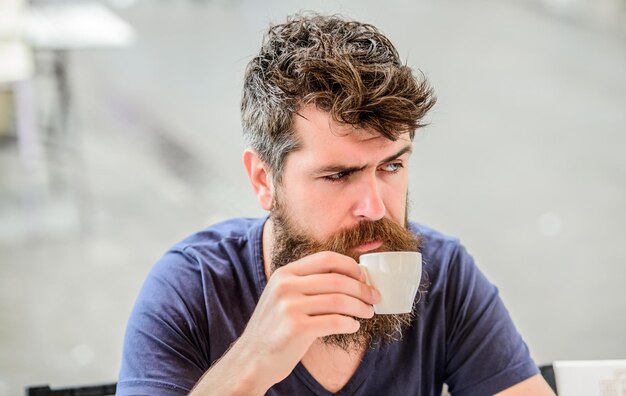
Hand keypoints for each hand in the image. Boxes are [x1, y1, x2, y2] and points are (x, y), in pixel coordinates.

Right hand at [236, 251, 380, 389]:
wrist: (251, 358)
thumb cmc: (275, 328)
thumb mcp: (283, 296)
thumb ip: (307, 283)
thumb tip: (350, 278)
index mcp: (285, 273)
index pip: (326, 259)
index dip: (350, 266)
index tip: (364, 277)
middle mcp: (286, 286)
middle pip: (337, 280)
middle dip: (362, 289)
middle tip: (374, 297)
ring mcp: (290, 307)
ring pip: (339, 301)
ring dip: (360, 307)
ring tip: (368, 313)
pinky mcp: (296, 329)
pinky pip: (335, 322)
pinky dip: (350, 323)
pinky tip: (353, 326)